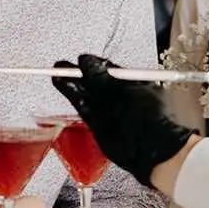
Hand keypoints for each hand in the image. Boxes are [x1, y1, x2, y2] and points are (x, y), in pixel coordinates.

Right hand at [53, 55, 192, 189]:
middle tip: (62, 66)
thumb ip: (102, 76)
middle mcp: (119, 96)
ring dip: (71, 82)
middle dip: (78, 73)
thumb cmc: (151, 117)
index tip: (79, 59)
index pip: (107, 69)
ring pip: (85, 93)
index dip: (92, 63)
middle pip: (93, 81)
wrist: (151, 148)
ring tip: (57, 73)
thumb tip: (86, 61)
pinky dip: (71, 95)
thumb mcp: (125, 89)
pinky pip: (82, 106)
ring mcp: (107, 110)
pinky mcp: (97, 123)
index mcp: (133, 83)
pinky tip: (62, 85)